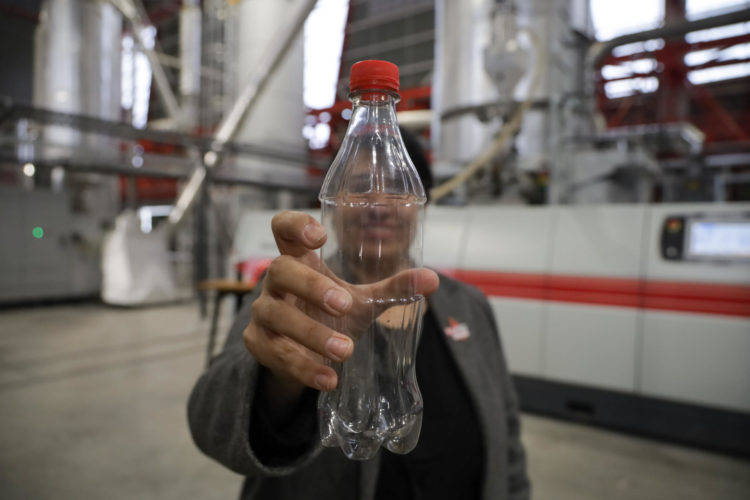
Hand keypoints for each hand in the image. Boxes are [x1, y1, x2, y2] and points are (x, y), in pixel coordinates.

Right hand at [243, 211, 438, 401]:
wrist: (304, 356)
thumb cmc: (330, 315)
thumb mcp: (362, 300)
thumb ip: (393, 288)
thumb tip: (433, 279)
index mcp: (299, 260)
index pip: (283, 228)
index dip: (295, 225)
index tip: (319, 236)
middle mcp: (275, 282)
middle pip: (280, 270)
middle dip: (311, 287)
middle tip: (344, 305)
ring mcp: (263, 312)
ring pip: (276, 315)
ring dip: (311, 333)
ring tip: (346, 350)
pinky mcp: (257, 344)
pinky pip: (276, 353)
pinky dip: (304, 367)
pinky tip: (329, 377)